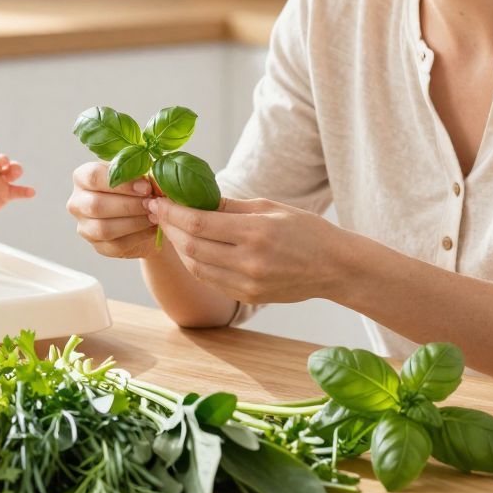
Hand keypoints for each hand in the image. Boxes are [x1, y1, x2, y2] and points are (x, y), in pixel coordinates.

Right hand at [67, 160, 159, 259]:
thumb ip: (143, 175)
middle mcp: (78, 202)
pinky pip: (115, 245)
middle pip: (96, 205)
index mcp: (82, 177)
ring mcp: (85, 226)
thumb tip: (153, 184)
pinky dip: (138, 237)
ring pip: (103, 228)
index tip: (145, 187)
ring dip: (134, 223)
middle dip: (129, 205)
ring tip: (154, 216)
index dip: (121, 183)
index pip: (93, 177)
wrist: (144, 214)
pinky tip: (152, 229)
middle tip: (152, 204)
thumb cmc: (138, 188)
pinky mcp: (98, 246)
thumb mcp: (140, 176)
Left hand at [145, 195, 361, 304]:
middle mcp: (249, 260)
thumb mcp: (269, 206)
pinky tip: (191, 249)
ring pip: (196, 267)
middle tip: (158, 212)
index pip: (198, 222)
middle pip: (192, 246)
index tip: (157, 201)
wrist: (334, 267)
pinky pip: (211, 280)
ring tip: (171, 229)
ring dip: (179, 247)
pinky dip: (195, 264)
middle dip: (169, 227)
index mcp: (255, 232)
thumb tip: (193, 196)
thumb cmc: (305, 230)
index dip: (172, 212)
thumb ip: (229, 205)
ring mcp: (248, 282)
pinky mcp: (248, 296)